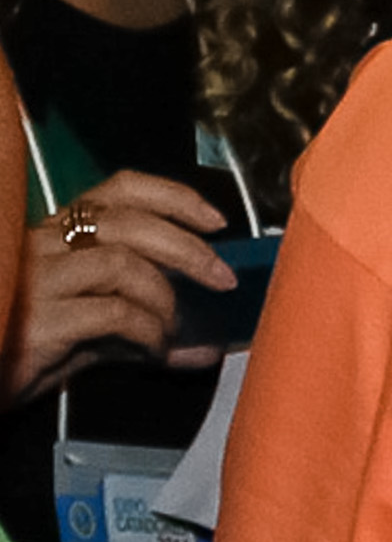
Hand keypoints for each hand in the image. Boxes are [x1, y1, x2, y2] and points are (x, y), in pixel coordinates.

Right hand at [16, 170, 232, 401]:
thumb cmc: (14, 351)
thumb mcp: (79, 334)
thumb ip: (137, 329)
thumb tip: (201, 346)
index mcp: (52, 235)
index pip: (118, 190)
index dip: (174, 197)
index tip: (215, 220)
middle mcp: (42, 246)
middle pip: (129, 222)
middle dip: (188, 247)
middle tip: (221, 278)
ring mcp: (36, 280)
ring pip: (123, 263)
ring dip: (163, 296)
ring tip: (171, 327)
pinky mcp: (38, 320)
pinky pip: (113, 312)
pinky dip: (147, 329)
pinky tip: (151, 349)